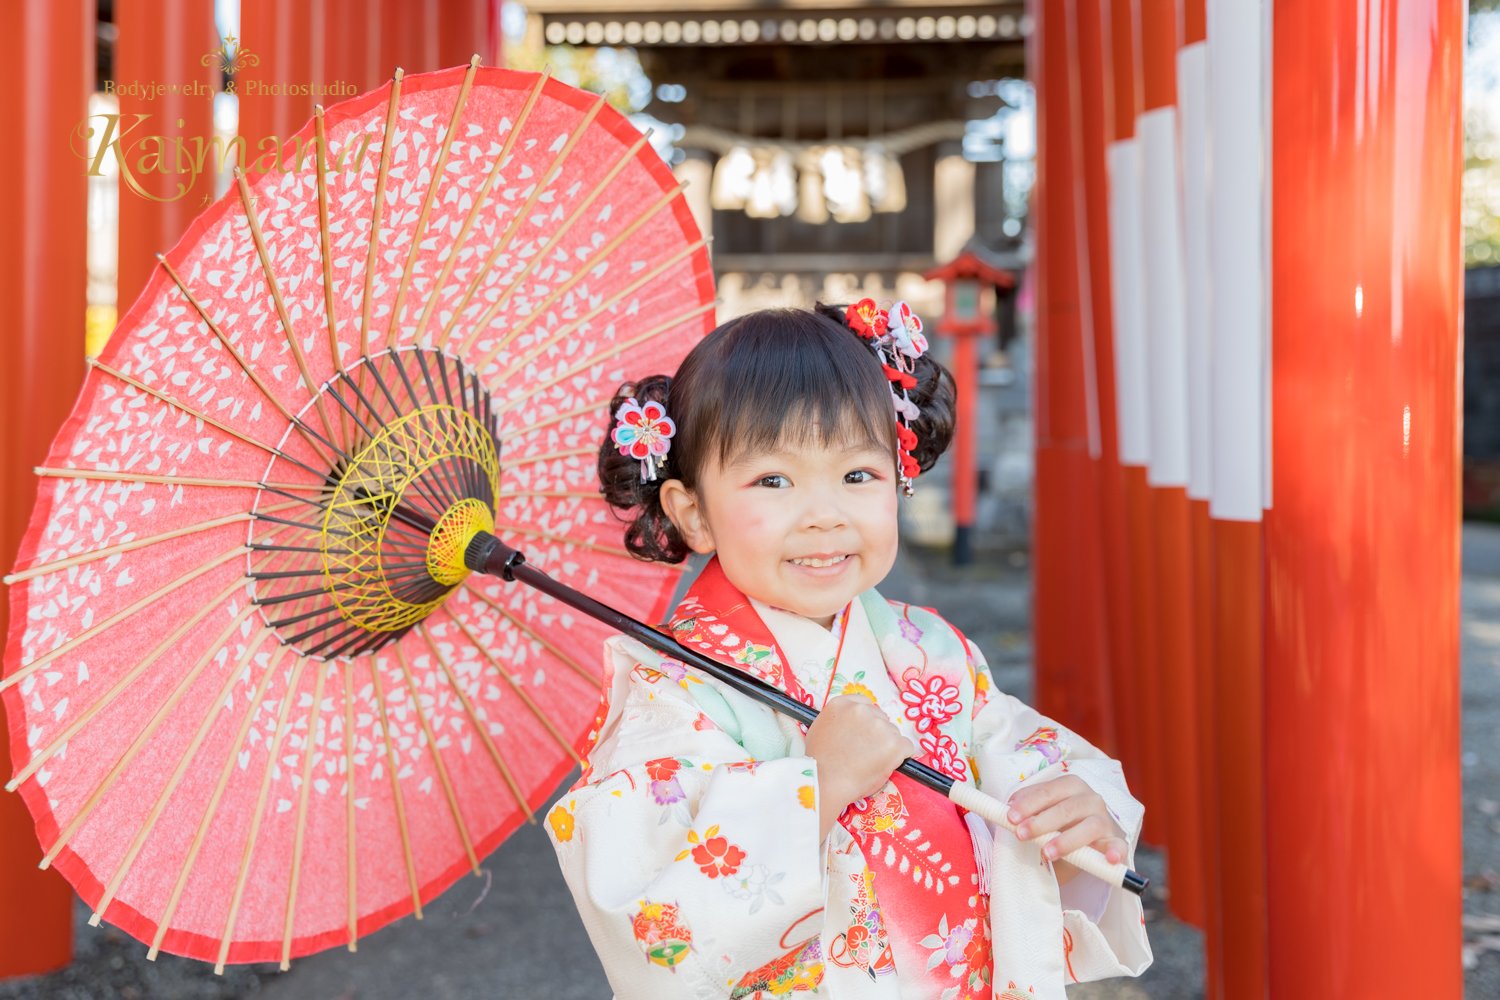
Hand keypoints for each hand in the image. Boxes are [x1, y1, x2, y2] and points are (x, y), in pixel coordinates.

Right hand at [804, 695, 919, 840]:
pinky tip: (885, 765)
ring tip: (870, 764)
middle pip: (881, 718)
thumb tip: (857, 727)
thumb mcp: (821, 729)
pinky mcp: (894, 743)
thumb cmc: (818, 763)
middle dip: (877, 734)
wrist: (823, 783)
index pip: (864, 704)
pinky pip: (907, 747)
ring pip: (893, 733)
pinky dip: (900, 757)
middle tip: (865, 754)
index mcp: (841, 704)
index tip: (864, 735)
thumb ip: (840, 721)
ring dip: (887, 746)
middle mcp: (861, 709)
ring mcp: (880, 725)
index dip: (866, 722)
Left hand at [1006, 774, 1126, 869]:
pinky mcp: (1115, 842)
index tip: (1010, 817)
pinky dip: (1115, 852)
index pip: (1048, 791)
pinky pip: (1118, 846)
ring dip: (1067, 840)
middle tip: (1021, 835)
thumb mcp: (1038, 815)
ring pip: (1089, 826)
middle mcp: (1090, 798)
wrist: (1076, 849)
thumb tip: (1005, 809)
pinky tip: (1109, 859)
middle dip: (1041, 822)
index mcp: (1070, 785)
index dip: (1028, 803)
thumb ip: (1026, 810)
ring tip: (1047, 853)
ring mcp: (1105, 820)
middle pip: (1066, 808)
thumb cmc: (1054, 827)